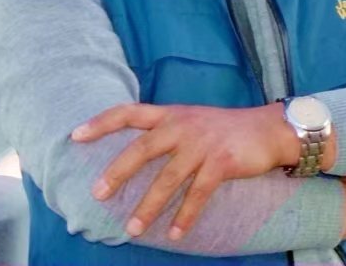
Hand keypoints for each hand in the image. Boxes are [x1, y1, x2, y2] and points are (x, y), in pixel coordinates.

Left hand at [71, 101, 291, 241]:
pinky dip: (185, 216)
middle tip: (97, 193)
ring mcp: (203, 143)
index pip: (129, 112)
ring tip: (132, 229)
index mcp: (172, 114)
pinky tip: (176, 234)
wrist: (271, 129)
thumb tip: (131, 156)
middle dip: (118, 171)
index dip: (101, 123)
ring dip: (149, 206)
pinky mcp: (222, 161)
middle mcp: (184, 125)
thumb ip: (166, 132)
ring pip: (169, 178)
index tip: (75, 136)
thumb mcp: (193, 121)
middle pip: (143, 147)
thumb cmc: (226, 130)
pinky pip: (198, 193)